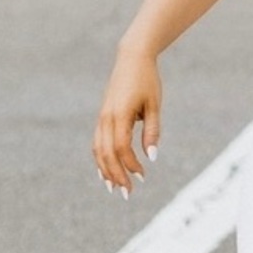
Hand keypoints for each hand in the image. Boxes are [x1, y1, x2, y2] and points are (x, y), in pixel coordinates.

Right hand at [92, 51, 161, 198]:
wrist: (132, 58)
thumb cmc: (148, 81)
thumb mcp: (155, 105)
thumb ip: (153, 131)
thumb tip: (152, 157)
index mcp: (120, 114)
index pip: (122, 148)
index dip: (130, 165)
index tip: (142, 176)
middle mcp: (106, 118)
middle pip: (106, 154)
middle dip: (116, 176)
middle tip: (127, 194)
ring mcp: (101, 117)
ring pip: (98, 150)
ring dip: (105, 171)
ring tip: (114, 188)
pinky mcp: (102, 117)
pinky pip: (97, 143)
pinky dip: (100, 159)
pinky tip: (106, 172)